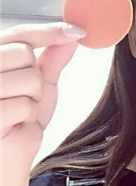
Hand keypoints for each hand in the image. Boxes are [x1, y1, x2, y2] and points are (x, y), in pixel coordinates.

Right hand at [0, 22, 85, 168]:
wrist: (9, 154)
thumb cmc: (21, 119)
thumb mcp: (41, 85)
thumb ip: (52, 59)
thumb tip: (71, 36)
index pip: (20, 35)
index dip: (49, 31)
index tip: (77, 31)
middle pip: (23, 54)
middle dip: (36, 78)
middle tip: (26, 96)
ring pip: (29, 78)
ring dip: (34, 99)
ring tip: (20, 111)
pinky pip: (24, 105)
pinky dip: (28, 117)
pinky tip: (13, 124)